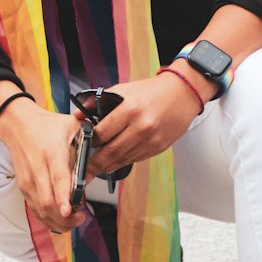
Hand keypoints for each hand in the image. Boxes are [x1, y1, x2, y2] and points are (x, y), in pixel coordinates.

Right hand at [0, 97, 85, 233]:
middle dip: (65, 217)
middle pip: (48, 202)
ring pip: (41, 210)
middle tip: (81, 218)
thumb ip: (88, 142)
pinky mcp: (24, 188)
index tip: (69, 211)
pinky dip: (49, 219)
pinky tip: (62, 220)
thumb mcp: (72, 125)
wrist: (19, 126)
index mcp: (52, 152)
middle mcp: (38, 169)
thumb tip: (103, 158)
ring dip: (58, 221)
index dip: (63, 198)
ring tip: (74, 220)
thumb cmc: (47, 126)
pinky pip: (36, 210)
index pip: (58, 179)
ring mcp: (29, 181)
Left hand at [85, 75, 201, 176]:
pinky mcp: (159, 147)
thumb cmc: (151, 91)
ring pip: (123, 159)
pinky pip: (136, 159)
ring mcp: (152, 139)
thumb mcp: (123, 89)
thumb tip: (78, 116)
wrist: (183, 94)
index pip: (102, 133)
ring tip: (96, 169)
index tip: (81, 147)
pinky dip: (123, 162)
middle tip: (83, 171)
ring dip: (108, 166)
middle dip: (94, 164)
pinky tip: (114, 162)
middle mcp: (141, 126)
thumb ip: (98, 102)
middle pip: (112, 152)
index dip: (89, 143)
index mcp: (130, 108)